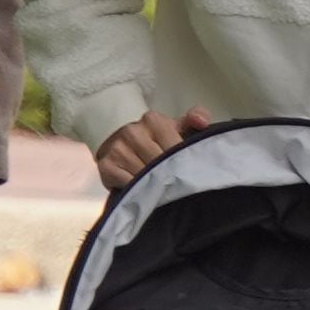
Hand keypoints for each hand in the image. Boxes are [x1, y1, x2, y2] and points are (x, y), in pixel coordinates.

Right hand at [94, 107, 209, 190]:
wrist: (118, 143)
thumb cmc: (154, 138)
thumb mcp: (176, 127)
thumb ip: (195, 119)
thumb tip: (203, 122)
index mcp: (153, 121)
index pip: (174, 147)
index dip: (183, 162)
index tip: (188, 171)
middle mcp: (133, 132)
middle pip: (160, 164)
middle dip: (170, 176)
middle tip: (177, 184)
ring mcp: (118, 149)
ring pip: (145, 176)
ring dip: (156, 185)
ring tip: (161, 188)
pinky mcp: (106, 166)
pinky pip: (129, 184)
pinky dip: (139, 190)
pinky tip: (145, 190)